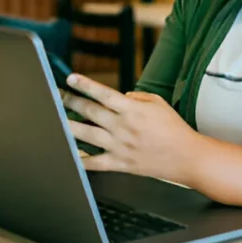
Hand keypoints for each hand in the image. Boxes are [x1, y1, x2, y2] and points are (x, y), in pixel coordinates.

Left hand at [61, 74, 202, 183]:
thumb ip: (135, 97)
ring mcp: (119, 147)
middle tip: (57, 95)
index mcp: (132, 110)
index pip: (103, 94)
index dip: (85, 85)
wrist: (186, 157)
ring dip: (69, 126)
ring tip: (56, 119)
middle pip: (90, 112)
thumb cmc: (173, 128)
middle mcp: (123, 127)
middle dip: (70, 101)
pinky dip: (80, 159)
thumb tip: (118, 97)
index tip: (70, 78)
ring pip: (86, 135)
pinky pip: (94, 162)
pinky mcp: (120, 164)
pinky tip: (68, 153)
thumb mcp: (157, 103)